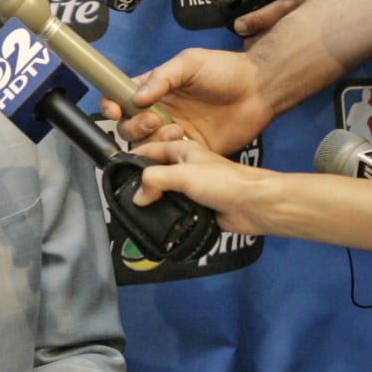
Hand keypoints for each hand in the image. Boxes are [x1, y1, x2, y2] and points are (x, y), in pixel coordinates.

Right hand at [101, 46, 269, 152]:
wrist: (260, 89)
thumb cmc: (226, 69)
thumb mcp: (190, 62)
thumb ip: (162, 77)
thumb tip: (137, 97)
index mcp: (155, 88)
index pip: (121, 98)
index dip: (112, 106)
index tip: (115, 111)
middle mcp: (161, 111)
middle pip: (128, 127)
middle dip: (134, 126)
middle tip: (155, 119)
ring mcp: (175, 132)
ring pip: (146, 146)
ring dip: (151, 141)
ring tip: (174, 130)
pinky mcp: (192, 149)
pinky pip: (170, 159)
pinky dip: (170, 154)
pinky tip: (185, 139)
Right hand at [131, 137, 266, 235]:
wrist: (255, 205)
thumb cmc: (226, 182)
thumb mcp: (184, 175)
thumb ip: (155, 180)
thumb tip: (138, 196)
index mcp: (182, 149)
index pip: (149, 149)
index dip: (132, 158)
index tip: (116, 172)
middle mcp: (185, 167)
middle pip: (154, 173)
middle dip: (141, 184)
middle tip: (125, 197)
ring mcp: (192, 188)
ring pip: (164, 193)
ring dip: (155, 202)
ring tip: (139, 212)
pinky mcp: (198, 207)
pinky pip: (175, 210)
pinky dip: (167, 215)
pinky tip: (158, 222)